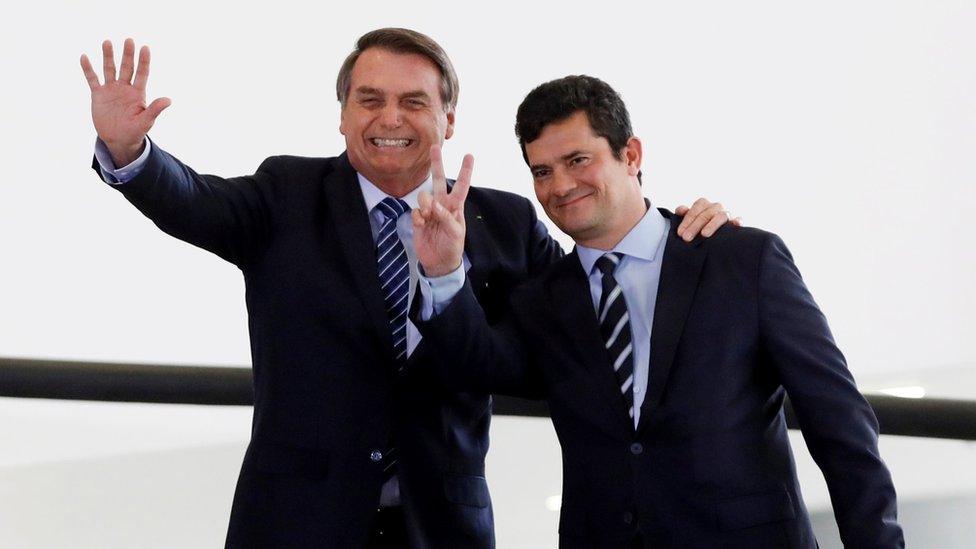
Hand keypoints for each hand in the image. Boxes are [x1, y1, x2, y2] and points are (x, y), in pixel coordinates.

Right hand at [81, 39, 170, 166]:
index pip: (142, 73)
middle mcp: (125, 88)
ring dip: (108, 56)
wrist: (118, 140)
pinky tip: (84, 57)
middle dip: (127, 54)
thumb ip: (155, 109)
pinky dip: (88, 69)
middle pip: (126, 68)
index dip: (143, 61)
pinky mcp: (98, 95)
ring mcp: (111, 90)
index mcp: (138, 93)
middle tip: (129, 40)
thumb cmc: (135, 131)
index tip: (145, 47)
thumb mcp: (146, 121)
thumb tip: (169, 100)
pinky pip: (92, 79)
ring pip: (109, 69)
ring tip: (107, 41)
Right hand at [412, 145, 472, 276]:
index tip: (469, 155)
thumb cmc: (453, 246)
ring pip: (423, 196)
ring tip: (428, 216)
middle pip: (438, 180)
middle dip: (437, 163)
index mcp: (455, 206)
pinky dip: (418, 216)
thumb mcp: (455, 232)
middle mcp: (442, 204)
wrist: (439, 262)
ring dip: (425, 203)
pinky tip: (420, 224)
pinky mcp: (419, 219)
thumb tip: (434, 204)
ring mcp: (429, 211)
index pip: (461, 185)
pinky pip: (415, 210)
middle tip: (434, 147)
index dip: (465, 171)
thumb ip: (446, 217)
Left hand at [675, 198, 740, 241]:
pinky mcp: (736, 222)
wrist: (712, 235)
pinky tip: (735, 225)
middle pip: (706, 213)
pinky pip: (738, 219)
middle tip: (686, 238)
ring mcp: (727, 214)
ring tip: (704, 234)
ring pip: (721, 216)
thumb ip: (685, 214)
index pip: (696, 208)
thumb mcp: (690, 220)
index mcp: (704, 204)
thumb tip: (680, 211)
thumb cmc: (698, 226)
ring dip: (712, 225)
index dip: (687, 220)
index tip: (680, 233)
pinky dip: (737, 221)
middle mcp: (716, 207)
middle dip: (695, 226)